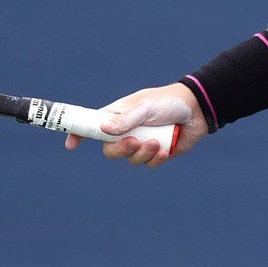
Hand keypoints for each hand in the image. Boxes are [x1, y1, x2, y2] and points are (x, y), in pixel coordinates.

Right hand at [62, 83, 208, 167]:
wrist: (197, 110)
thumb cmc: (168, 102)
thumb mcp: (146, 107)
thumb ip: (127, 120)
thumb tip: (103, 131)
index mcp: (118, 115)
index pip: (93, 125)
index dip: (79, 134)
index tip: (70, 145)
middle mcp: (127, 130)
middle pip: (109, 149)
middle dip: (120, 150)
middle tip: (134, 142)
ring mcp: (141, 142)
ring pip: (130, 159)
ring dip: (142, 154)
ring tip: (157, 143)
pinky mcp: (156, 153)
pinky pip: (148, 164)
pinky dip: (155, 159)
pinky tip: (165, 149)